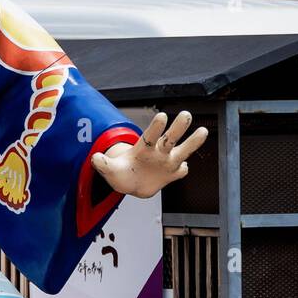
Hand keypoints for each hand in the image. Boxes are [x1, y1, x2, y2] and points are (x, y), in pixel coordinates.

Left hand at [90, 110, 208, 198]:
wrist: (132, 184)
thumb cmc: (122, 173)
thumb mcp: (110, 170)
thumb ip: (103, 164)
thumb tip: (94, 158)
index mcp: (144, 148)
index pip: (151, 135)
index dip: (155, 127)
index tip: (162, 116)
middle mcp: (159, 152)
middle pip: (170, 138)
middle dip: (178, 127)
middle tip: (186, 114)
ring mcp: (167, 162)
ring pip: (183, 150)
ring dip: (193, 142)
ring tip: (203, 131)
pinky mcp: (172, 174)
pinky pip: (181, 171)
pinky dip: (182, 169)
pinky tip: (182, 168)